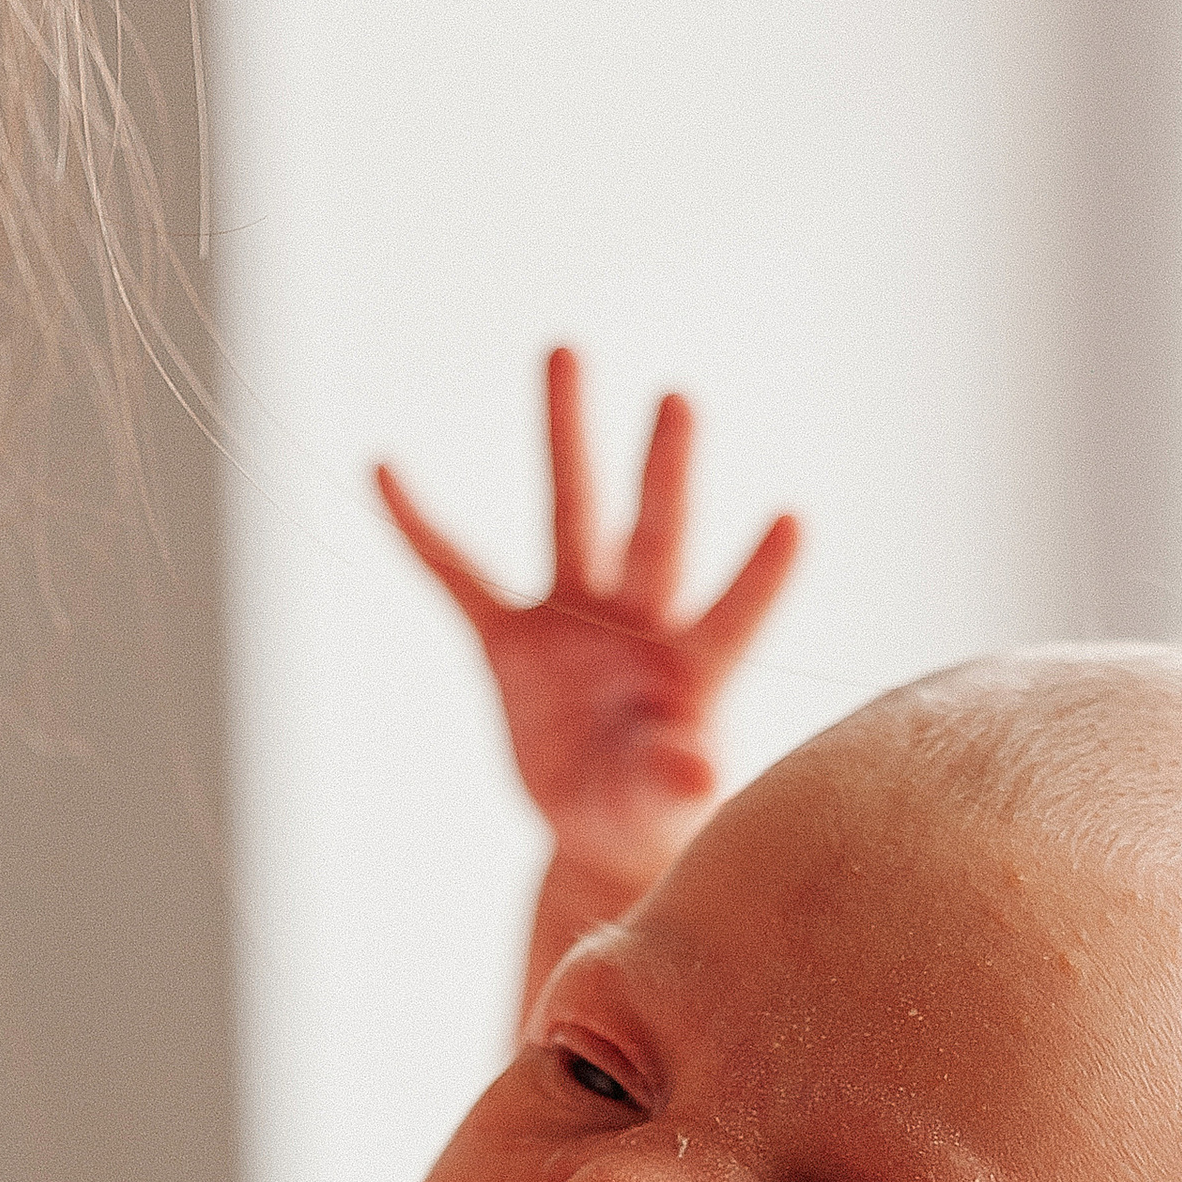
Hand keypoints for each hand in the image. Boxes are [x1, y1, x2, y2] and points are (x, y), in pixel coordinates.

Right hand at [378, 345, 799, 899]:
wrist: (604, 830)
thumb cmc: (654, 820)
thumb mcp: (661, 812)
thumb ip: (676, 785)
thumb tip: (702, 775)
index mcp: (695, 671)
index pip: (735, 615)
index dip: (763, 576)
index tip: (797, 519)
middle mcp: (642, 624)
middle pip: (657, 536)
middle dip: (666, 473)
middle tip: (680, 401)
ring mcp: (576, 620)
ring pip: (573, 512)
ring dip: (568, 435)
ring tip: (565, 351)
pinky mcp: (513, 640)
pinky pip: (459, 575)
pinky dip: (420, 528)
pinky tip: (384, 468)